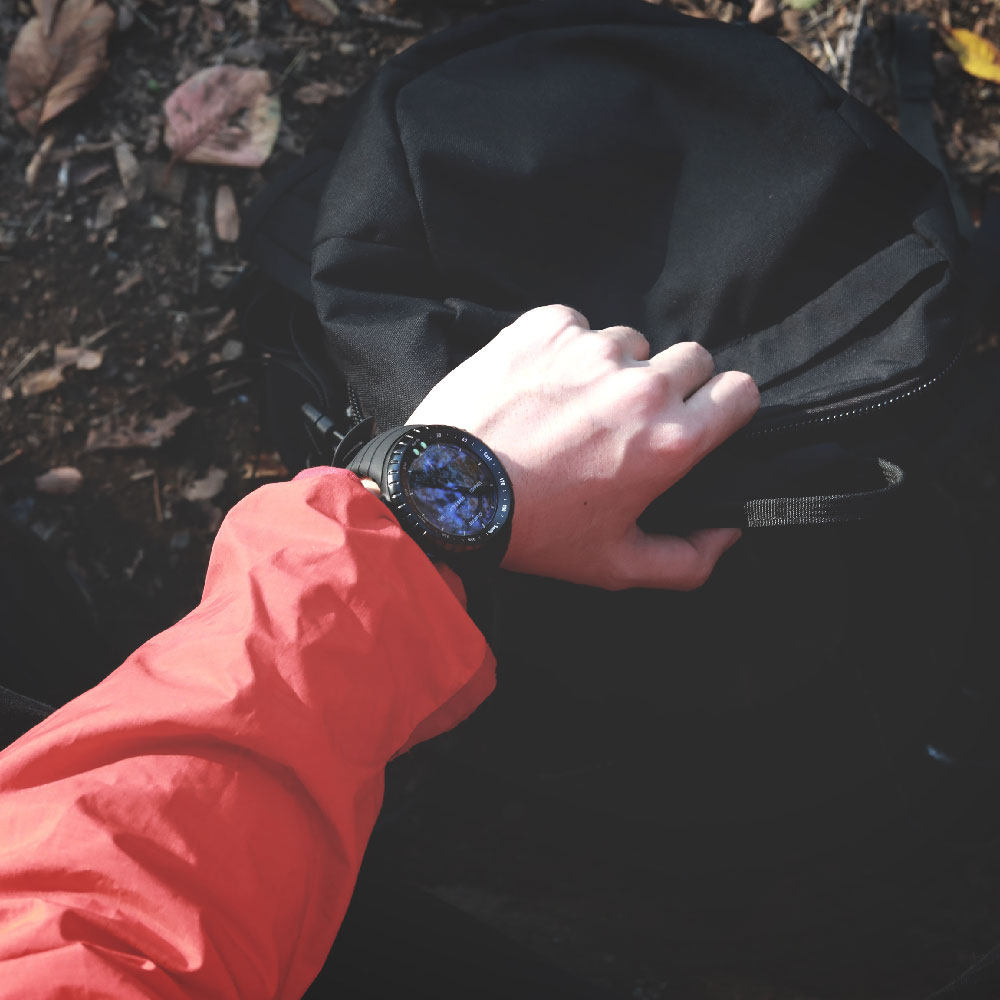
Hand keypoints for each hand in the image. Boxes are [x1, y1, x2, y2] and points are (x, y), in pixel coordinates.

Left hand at [408, 305, 758, 589]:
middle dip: (674, 386)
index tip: (699, 419)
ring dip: (615, 368)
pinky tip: (539, 386)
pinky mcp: (547, 326)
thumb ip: (688, 559)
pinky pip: (578, 326)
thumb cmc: (534, 531)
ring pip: (632, 342)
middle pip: (693, 359)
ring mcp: (592, 348)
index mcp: (671, 440)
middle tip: (628, 420)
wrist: (445, 492)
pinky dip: (566, 350)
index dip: (723, 406)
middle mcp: (640, 385)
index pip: (741, 390)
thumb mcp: (617, 566)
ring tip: (572, 407)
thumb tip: (727, 531)